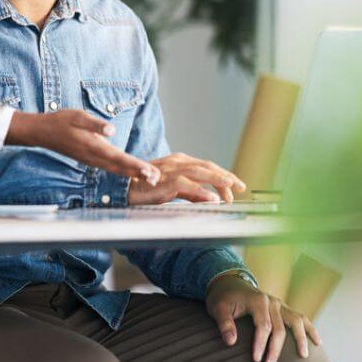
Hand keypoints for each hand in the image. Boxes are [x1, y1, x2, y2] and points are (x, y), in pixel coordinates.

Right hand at [7, 110, 160, 184]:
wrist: (42, 132)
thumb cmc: (60, 121)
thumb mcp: (77, 116)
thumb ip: (95, 123)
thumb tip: (111, 130)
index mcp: (92, 146)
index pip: (118, 157)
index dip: (134, 165)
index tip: (149, 171)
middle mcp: (93, 156)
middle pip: (120, 167)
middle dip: (138, 173)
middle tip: (156, 179)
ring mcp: (91, 160)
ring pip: (115, 169)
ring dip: (132, 174)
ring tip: (149, 178)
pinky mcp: (90, 159)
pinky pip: (110, 167)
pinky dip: (123, 171)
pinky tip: (131, 172)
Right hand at [127, 153, 246, 204]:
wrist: (122, 189)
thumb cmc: (144, 189)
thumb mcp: (172, 189)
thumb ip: (191, 193)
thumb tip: (211, 198)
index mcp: (179, 162)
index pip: (207, 166)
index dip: (223, 175)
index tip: (235, 186)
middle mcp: (177, 162)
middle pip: (207, 166)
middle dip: (226, 176)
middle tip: (240, 187)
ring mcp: (170, 170)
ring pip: (200, 172)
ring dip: (218, 180)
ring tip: (231, 187)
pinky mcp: (164, 181)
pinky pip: (186, 185)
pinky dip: (201, 192)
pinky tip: (212, 199)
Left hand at [205, 273, 321, 361]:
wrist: (229, 283)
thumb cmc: (223, 297)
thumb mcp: (218, 307)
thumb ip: (224, 323)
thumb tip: (231, 342)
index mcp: (257, 301)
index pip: (263, 325)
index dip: (260, 343)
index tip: (256, 359)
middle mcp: (271, 302)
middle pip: (280, 328)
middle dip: (275, 349)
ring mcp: (280, 304)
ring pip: (296, 321)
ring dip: (301, 339)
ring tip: (303, 355)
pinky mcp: (283, 308)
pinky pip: (300, 318)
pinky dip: (310, 329)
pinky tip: (317, 342)